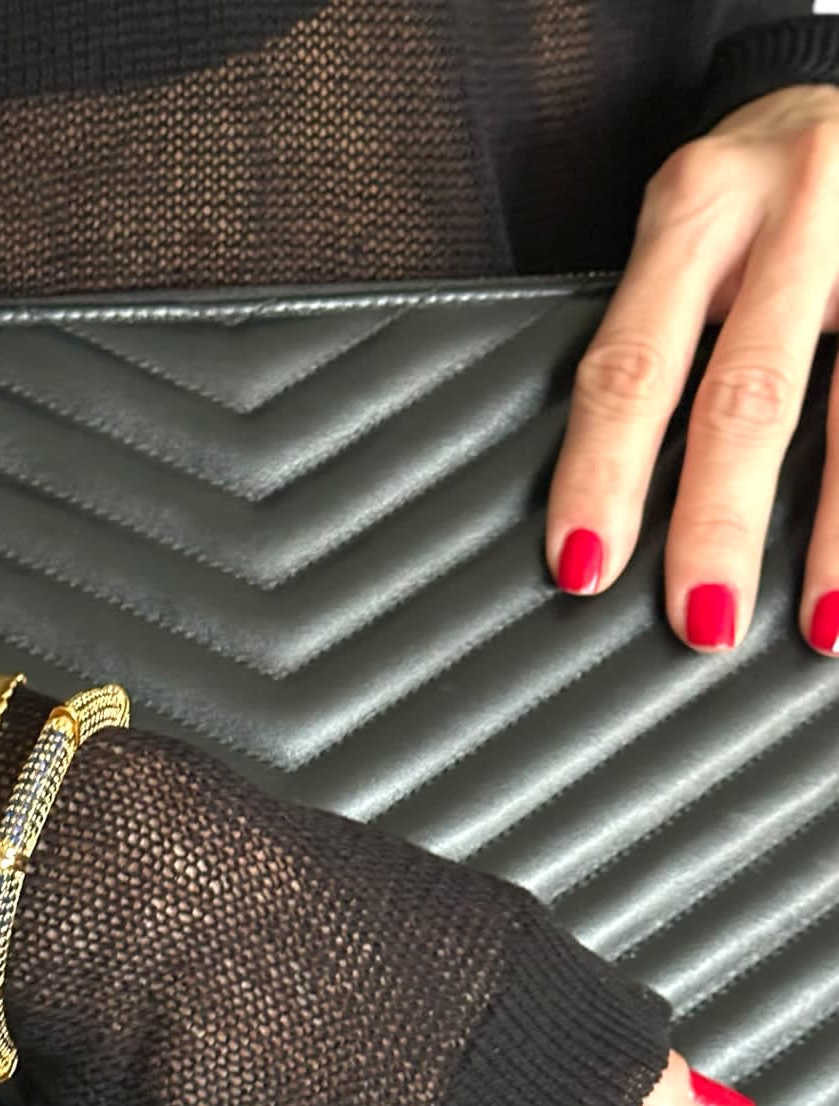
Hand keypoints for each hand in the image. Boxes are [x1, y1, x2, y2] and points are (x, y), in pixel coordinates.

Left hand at [545, 84, 838, 651]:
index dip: (603, 474)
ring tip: (823, 622)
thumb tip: (604, 492)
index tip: (584, 566)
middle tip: (701, 620)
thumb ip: (652, 331)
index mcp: (694, 210)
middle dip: (720, 520)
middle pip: (749, 393)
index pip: (632, 364)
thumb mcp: (684, 226)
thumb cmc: (749, 189)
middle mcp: (795, 212)